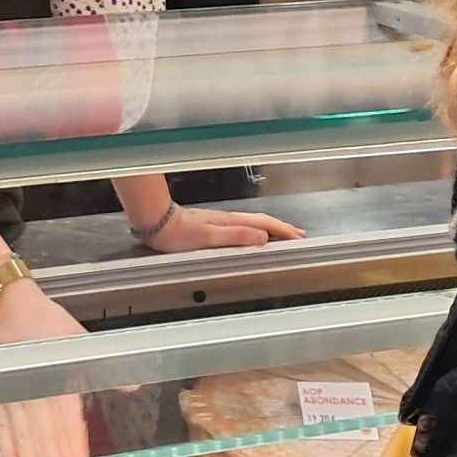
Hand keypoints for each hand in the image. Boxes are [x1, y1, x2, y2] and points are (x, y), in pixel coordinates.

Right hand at [0, 281, 91, 456]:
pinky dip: (10, 451)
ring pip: (24, 443)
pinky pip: (3, 429)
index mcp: (59, 383)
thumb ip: (106, 369)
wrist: (4, 306)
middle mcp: (35, 394)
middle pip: (46, 444)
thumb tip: (134, 387)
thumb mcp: (82, 342)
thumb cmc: (46, 323)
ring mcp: (13, 397)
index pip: (68, 431)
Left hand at [138, 203, 305, 251]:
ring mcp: (221, 221)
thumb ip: (236, 236)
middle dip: (282, 228)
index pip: (263, 225)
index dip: (282, 231)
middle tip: (298, 235)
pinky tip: (253, 236)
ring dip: (270, 229)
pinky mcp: (213, 226)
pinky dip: (255, 230)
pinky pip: (242, 227)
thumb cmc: (179, 233)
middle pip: (261, 222)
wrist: (158, 223)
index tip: (298, 237)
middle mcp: (228, 219)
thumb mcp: (209, 238)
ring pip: (253, 224)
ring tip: (283, 234)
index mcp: (231, 222)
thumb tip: (262, 237)